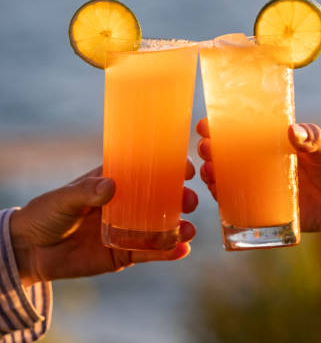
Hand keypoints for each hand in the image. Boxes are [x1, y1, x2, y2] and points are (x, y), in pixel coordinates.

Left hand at [10, 160, 197, 285]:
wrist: (30, 251)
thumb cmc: (46, 213)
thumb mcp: (65, 198)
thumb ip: (86, 192)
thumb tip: (111, 185)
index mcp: (114, 181)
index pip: (146, 169)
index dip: (169, 167)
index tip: (186, 168)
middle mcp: (126, 203)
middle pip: (160, 198)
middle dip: (179, 198)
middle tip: (190, 200)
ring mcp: (127, 229)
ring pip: (160, 226)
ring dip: (179, 226)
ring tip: (190, 229)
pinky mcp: (123, 254)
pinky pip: (149, 252)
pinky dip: (167, 252)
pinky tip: (183, 250)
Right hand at [196, 118, 320, 233]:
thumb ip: (312, 138)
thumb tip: (292, 131)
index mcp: (273, 144)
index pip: (241, 132)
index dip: (221, 127)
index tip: (206, 125)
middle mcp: (263, 164)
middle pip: (228, 155)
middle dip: (211, 151)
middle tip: (205, 149)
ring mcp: (263, 187)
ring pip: (228, 180)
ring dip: (213, 174)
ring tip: (208, 171)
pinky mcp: (268, 210)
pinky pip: (240, 207)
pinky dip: (224, 201)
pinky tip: (217, 195)